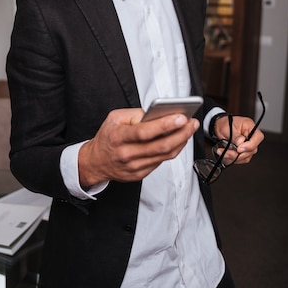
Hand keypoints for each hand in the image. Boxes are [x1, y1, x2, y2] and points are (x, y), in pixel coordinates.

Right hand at [78, 108, 199, 186]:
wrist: (95, 162)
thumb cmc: (107, 137)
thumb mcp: (114, 118)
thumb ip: (135, 114)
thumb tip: (157, 115)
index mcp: (119, 137)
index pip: (145, 132)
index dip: (165, 125)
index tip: (181, 117)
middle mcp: (127, 154)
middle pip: (160, 146)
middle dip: (181, 133)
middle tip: (192, 122)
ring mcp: (135, 166)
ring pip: (165, 155)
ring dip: (181, 141)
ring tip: (189, 129)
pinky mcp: (141, 174)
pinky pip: (161, 161)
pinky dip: (172, 150)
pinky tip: (179, 140)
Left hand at [213, 115, 263, 164]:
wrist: (219, 127)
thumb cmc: (225, 124)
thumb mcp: (228, 127)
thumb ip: (235, 136)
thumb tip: (240, 143)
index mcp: (250, 127)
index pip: (258, 137)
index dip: (250, 145)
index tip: (239, 149)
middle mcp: (251, 137)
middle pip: (252, 150)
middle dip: (238, 154)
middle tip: (226, 152)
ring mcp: (248, 145)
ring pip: (246, 156)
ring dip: (233, 157)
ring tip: (223, 152)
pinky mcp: (244, 152)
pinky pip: (242, 159)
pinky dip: (233, 159)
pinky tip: (226, 154)